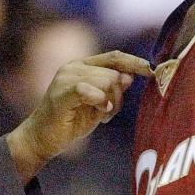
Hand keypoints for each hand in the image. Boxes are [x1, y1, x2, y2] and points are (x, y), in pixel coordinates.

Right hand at [7, 51, 150, 180]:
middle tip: (109, 113)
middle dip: (119, 96)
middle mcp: (74, 67)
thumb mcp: (99, 103)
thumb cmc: (70, 121)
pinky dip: (100, 102)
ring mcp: (66, 78)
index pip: (114, 57)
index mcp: (83, 65)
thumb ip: (113, 89)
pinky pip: (90, 90)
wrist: (42, 138)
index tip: (152, 70)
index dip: (135, 62)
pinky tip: (99, 114)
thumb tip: (130, 76)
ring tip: (100, 115)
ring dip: (110, 103)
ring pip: (107, 81)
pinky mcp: (62, 92)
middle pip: (114, 73)